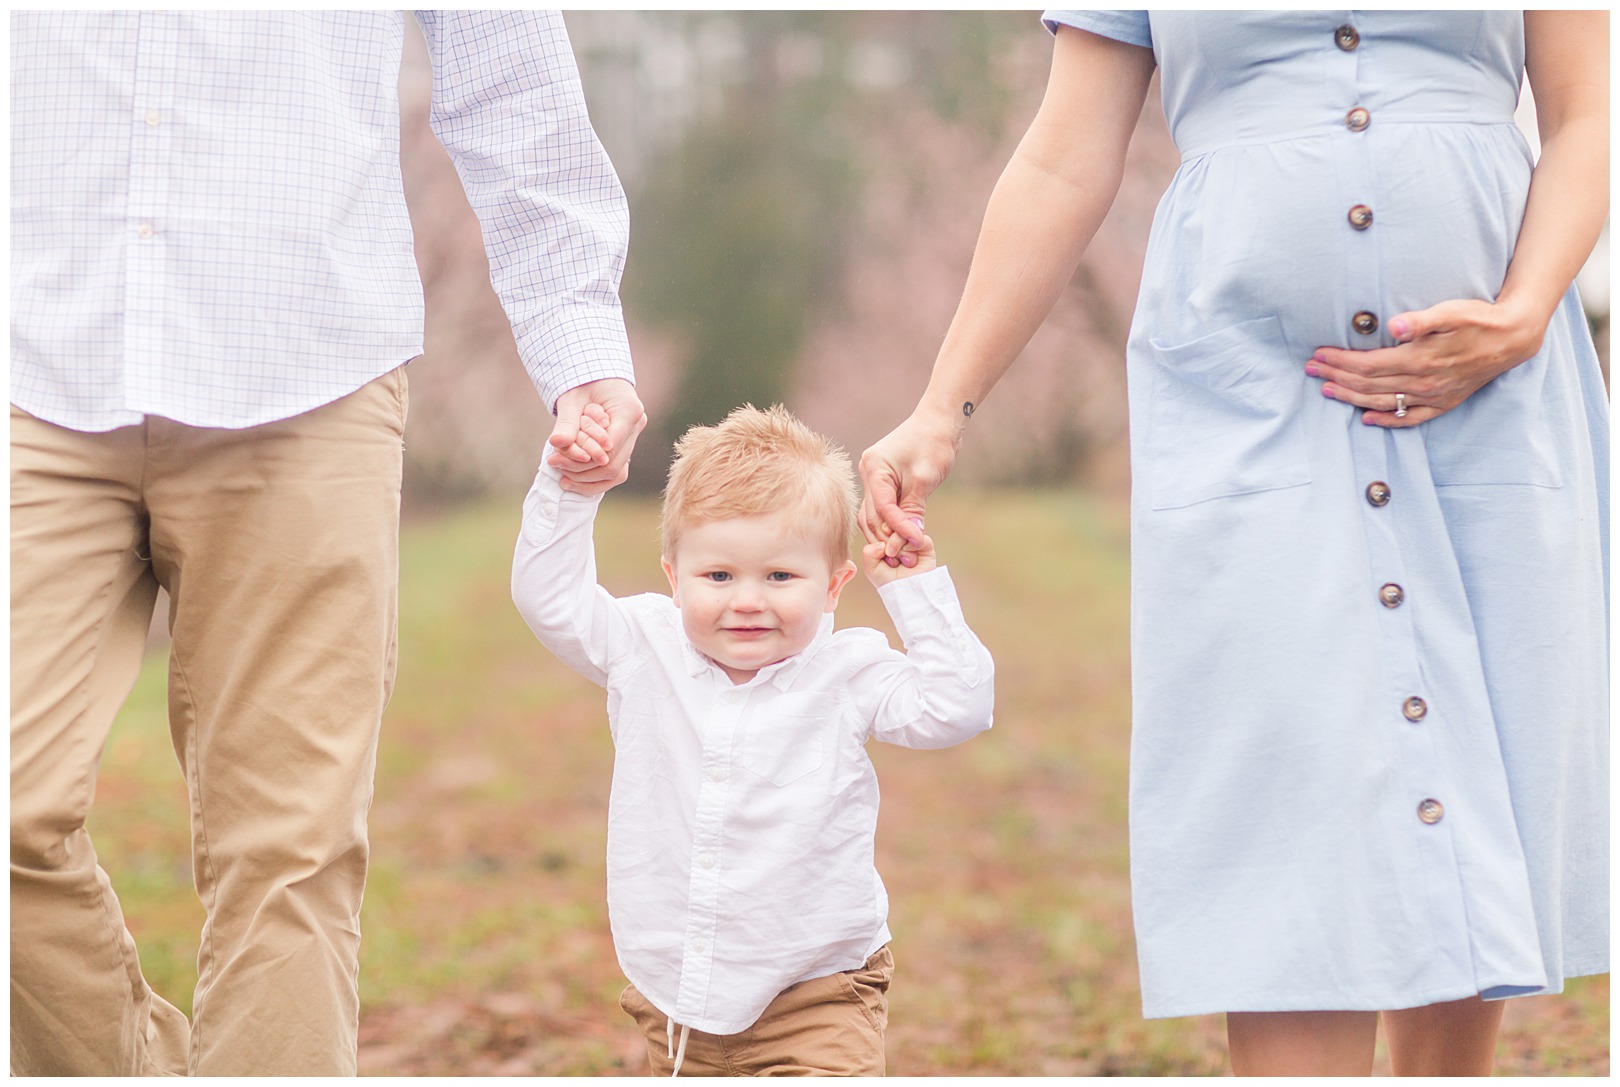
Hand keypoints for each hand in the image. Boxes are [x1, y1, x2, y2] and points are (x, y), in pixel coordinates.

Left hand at [547, 378, 647, 493]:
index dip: (583, 459)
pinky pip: (617, 470)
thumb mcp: (572, 398)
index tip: (556, 460)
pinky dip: (596, 479)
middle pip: (614, 465)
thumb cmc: (585, 381)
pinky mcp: (627, 444)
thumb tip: (557, 442)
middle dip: (583, 472)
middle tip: (555, 468)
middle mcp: (637, 425)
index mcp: (629, 411)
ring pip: (617, 472)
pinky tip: (574, 481)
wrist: (597, 374)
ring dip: (588, 480)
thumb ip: (566, 421)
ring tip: (562, 479)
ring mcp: (635, 436)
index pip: (609, 447)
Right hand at [857, 410, 963, 567]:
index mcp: (874, 468)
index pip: (882, 508)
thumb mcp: (925, 479)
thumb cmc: (933, 444)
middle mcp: (868, 473)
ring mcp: (873, 477)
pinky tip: (903, 536)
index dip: (897, 528)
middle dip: (888, 537)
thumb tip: (911, 537)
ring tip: (904, 551)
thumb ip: (914, 508)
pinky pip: (882, 508)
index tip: (915, 541)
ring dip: (887, 534)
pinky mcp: (883, 482)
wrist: (939, 422)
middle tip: (906, 556)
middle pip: (872, 515)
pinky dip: (891, 523)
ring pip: (874, 515)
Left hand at [862, 532, 935, 586]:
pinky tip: (909, 560)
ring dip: (897, 545)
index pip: (878, 525)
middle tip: (889, 557)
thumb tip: (883, 540)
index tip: (880, 551)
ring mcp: (911, 538)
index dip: (876, 534)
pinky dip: (909, 547)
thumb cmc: (889, 582)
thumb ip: (868, 552)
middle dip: (887, 542)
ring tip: (899, 560)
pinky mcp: (925, 543)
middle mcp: (898, 536)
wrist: (908, 593)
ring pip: (901, 528)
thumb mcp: (871, 568)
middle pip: (889, 524)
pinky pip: (916, 535)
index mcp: (884, 539)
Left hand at [1305, 297, 1547, 427]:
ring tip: (1326, 391)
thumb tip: (1395, 326)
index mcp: (1420, 360)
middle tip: (1310, 371)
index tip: (1318, 355)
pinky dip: (1386, 420)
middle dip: (1336, 378)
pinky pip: (1410, 419)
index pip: (1368, 365)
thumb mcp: (1452, 311)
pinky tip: (1367, 419)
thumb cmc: (1479, 319)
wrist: (1513, 338)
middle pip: (1369, 384)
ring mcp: (1433, 396)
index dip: (1340, 361)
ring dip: (1350, 398)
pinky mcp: (1443, 403)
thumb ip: (1422, 320)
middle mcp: (1424, 383)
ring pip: (1383, 402)